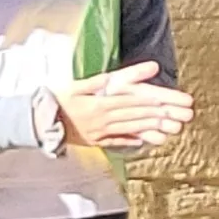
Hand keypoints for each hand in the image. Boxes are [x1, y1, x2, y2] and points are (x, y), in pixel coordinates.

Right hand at [54, 60, 194, 149]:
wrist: (41, 122)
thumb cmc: (58, 101)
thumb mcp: (74, 87)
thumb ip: (94, 82)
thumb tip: (111, 77)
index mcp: (98, 105)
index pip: (128, 102)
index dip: (147, 101)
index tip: (164, 100)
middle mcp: (102, 120)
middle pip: (134, 116)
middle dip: (157, 114)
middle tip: (176, 113)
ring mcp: (100, 133)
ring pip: (130, 129)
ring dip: (151, 128)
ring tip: (169, 126)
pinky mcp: (96, 141)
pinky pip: (118, 141)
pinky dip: (133, 140)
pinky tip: (148, 139)